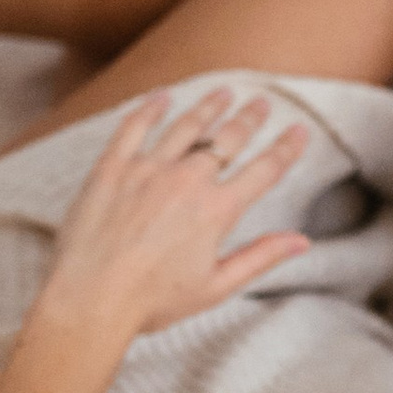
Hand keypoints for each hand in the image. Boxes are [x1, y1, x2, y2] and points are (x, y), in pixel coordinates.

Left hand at [0, 89, 310, 392]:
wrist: (90, 299)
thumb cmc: (153, 301)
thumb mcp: (217, 286)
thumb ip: (261, 257)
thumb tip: (302, 241)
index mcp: (217, 210)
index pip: (264, 170)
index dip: (286, 147)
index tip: (299, 130)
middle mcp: (187, 181)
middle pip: (227, 139)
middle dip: (249, 118)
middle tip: (262, 102)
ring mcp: (147, 170)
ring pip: (186, 127)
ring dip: (208, 107)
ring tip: (223, 91)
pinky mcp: (112, 168)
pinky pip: (133, 127)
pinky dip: (150, 109)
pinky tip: (163, 97)